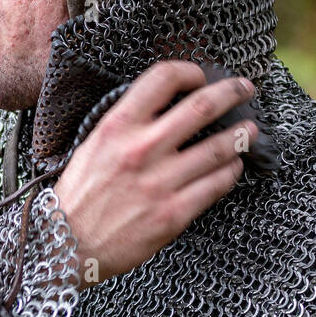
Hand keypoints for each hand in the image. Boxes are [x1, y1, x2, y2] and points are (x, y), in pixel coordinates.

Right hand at [54, 60, 258, 285]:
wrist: (65, 245)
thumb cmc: (78, 195)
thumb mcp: (93, 145)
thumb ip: (127, 125)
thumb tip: (165, 108)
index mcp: (116, 126)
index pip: (163, 78)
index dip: (190, 71)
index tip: (201, 76)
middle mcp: (141, 149)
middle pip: (202, 106)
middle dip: (232, 92)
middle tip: (245, 88)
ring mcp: (159, 182)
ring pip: (219, 148)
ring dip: (241, 135)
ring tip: (250, 131)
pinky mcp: (173, 214)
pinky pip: (216, 185)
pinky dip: (231, 172)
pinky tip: (233, 167)